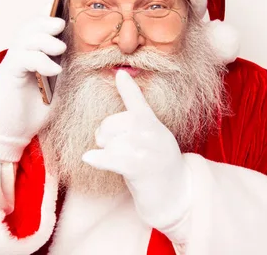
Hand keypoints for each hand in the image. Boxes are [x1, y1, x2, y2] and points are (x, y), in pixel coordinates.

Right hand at [0, 15, 65, 161]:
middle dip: (45, 21)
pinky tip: (54, 69)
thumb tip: (87, 53)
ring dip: (44, 39)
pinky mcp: (8, 76)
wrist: (13, 132)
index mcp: (33, 53)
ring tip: (60, 48)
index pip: (40, 28)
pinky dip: (40, 61)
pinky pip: (22, 59)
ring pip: (24, 39)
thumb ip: (66, 67)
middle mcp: (21, 54)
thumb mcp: (58, 85)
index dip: (49, 15)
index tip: (65, 5)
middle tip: (61, 23)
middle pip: (29, 27)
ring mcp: (13, 64)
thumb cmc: (35, 109)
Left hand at [82, 70, 191, 241]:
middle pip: (111, 124)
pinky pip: (110, 157)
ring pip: (109, 143)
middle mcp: (150, 133)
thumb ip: (141, 126)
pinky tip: (89, 158)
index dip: (128, 87)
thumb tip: (110, 126)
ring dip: (108, 154)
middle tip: (115, 148)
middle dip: (106, 135)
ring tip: (124, 163)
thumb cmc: (161, 165)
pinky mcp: (137, 167)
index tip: (120, 74)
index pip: (138, 102)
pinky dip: (97, 158)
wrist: (177, 193)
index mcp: (154, 123)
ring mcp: (145, 149)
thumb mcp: (157, 139)